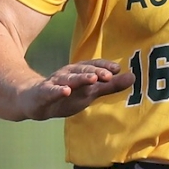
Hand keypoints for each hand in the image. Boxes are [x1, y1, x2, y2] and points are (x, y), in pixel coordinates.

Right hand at [17, 59, 134, 119]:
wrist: (34, 101)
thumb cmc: (67, 95)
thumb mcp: (90, 91)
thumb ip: (110, 86)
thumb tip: (133, 78)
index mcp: (80, 72)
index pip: (93, 66)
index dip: (104, 67)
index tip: (117, 69)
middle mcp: (68, 74)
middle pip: (83, 70)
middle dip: (96, 72)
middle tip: (109, 75)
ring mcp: (55, 82)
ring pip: (69, 79)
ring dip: (80, 78)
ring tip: (92, 79)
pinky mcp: (43, 93)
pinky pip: (50, 91)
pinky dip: (57, 90)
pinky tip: (65, 91)